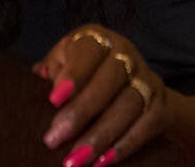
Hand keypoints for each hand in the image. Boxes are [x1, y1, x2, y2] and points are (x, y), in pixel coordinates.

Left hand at [34, 24, 170, 166]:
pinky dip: (125, 145)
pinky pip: (147, 124)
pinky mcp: (160, 104)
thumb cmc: (84, 75)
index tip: (53, 100)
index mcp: (99, 40)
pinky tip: (102, 162)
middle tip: (54, 140)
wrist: (131, 85)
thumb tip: (34, 82)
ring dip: (100, 135)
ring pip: (129, 105)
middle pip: (110, 80)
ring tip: (75, 160)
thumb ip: (52, 72)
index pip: (89, 50)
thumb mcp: (65, 64)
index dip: (74, 74)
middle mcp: (126, 54)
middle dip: (81, 112)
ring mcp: (146, 79)